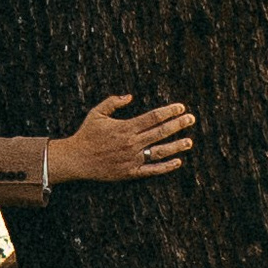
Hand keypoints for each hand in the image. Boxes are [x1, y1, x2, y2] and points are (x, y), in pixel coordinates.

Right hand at [59, 94, 195, 185]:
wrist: (76, 159)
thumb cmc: (86, 134)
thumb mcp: (96, 113)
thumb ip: (113, 102)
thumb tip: (130, 96)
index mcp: (125, 127)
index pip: (153, 117)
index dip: (169, 111)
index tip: (181, 107)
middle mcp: (131, 143)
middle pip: (160, 132)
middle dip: (178, 124)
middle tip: (191, 119)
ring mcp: (132, 159)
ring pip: (160, 151)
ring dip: (176, 146)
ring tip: (189, 141)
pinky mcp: (130, 172)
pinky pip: (152, 170)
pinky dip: (166, 166)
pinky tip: (178, 162)